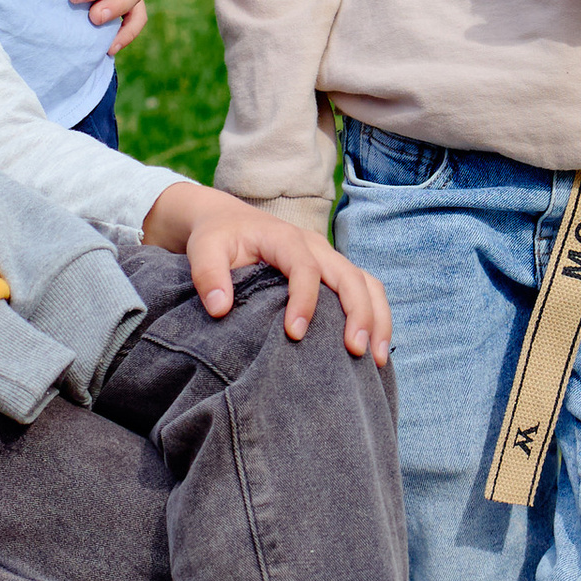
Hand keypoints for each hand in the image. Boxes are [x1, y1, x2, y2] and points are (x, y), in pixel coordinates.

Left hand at [141, 181, 391, 361]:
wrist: (227, 221)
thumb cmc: (216, 238)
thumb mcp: (203, 249)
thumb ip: (207, 275)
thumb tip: (220, 308)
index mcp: (285, 238)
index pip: (305, 268)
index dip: (304, 301)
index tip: (295, 334)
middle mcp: (315, 247)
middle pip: (350, 276)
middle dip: (359, 314)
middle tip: (356, 352)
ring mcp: (328, 260)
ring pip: (367, 283)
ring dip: (377, 319)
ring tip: (377, 359)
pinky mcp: (332, 273)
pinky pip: (364, 291)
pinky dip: (375, 317)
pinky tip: (373, 350)